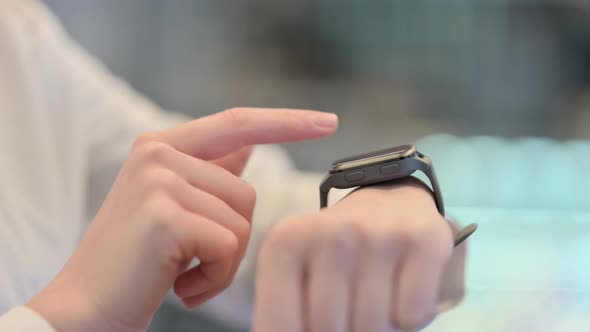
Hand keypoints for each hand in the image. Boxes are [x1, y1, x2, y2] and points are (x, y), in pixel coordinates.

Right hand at [28, 108, 338, 331]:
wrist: (85, 310)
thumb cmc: (136, 264)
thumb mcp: (172, 208)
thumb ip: (209, 173)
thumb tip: (248, 146)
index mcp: (160, 146)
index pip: (237, 123)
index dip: (286, 121)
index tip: (327, 121)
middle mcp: (157, 154)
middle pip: (246, 192)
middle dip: (231, 238)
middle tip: (190, 262)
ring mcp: (159, 181)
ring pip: (241, 221)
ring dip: (222, 261)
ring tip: (182, 273)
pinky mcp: (165, 216)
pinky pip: (228, 246)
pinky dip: (215, 278)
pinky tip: (179, 286)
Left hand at [253, 179, 465, 331]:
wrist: (392, 204)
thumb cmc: (339, 253)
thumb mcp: (296, 274)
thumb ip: (286, 314)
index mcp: (286, 242)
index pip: (280, 326)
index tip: (312, 325)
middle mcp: (331, 233)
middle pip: (329, 329)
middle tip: (350, 308)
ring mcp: (378, 235)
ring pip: (373, 326)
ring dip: (379, 327)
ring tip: (377, 297)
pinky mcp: (423, 240)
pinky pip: (412, 315)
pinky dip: (411, 318)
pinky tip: (404, 290)